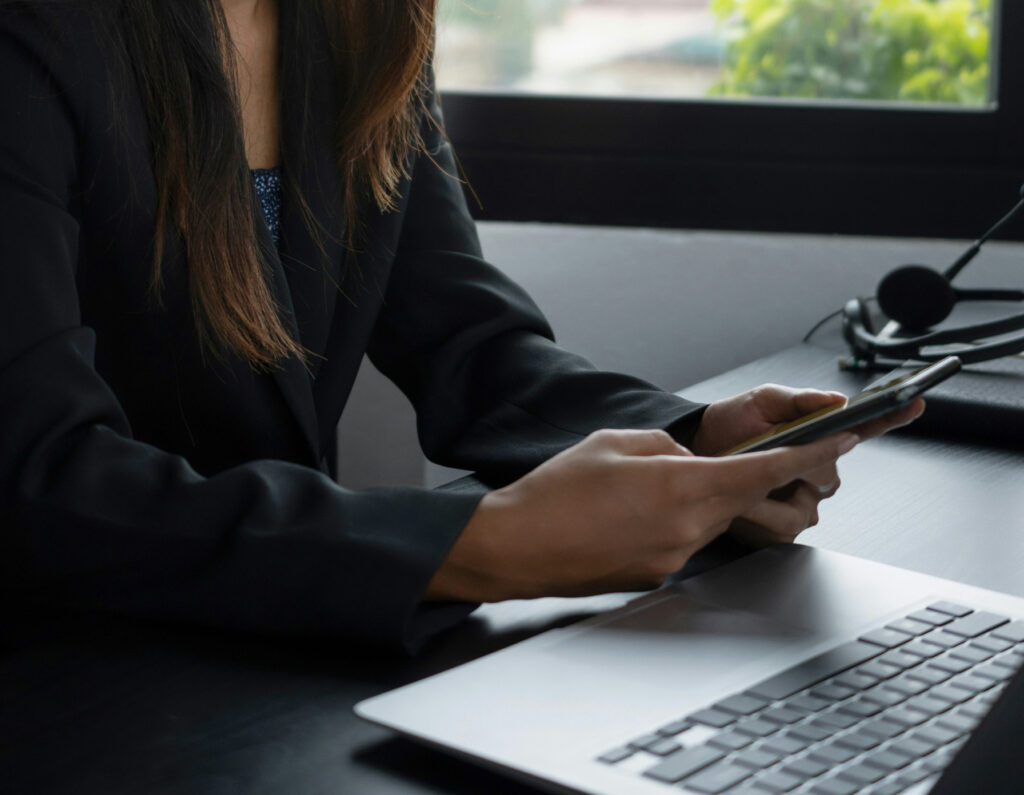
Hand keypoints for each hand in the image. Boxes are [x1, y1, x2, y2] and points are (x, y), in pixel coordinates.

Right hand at [425, 427, 857, 601]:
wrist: (516, 546)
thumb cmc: (555, 492)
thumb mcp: (614, 441)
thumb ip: (667, 445)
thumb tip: (691, 459)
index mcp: (680, 486)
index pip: (764, 470)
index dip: (810, 454)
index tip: (842, 441)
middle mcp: (687, 528)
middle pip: (741, 496)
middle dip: (745, 474)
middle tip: (722, 455)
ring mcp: (674, 557)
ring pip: (711, 517)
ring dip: (698, 496)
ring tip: (643, 485)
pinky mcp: (657, 574)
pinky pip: (683, 539)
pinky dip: (673, 520)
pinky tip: (629, 512)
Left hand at [690, 383, 924, 545]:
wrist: (697, 451)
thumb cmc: (732, 424)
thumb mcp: (761, 402)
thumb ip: (799, 399)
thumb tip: (836, 400)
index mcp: (820, 436)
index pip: (866, 428)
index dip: (893, 417)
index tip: (914, 402)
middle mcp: (818, 471)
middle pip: (828, 478)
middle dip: (795, 470)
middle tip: (765, 459)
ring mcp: (802, 502)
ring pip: (805, 511)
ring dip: (767, 500)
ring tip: (740, 489)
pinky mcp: (781, 527)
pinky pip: (781, 531)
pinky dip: (756, 518)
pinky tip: (739, 508)